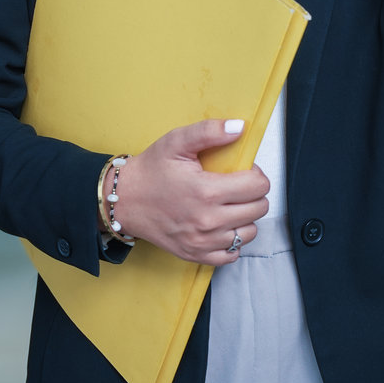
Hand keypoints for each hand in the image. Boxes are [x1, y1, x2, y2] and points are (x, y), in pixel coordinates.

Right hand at [110, 118, 269, 265]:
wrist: (124, 200)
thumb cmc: (152, 170)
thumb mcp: (177, 141)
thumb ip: (209, 131)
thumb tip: (239, 127)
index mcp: (206, 191)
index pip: (258, 186)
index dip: (256, 174)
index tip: (243, 170)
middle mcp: (208, 221)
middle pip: (258, 209)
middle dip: (253, 194)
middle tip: (237, 185)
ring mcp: (202, 242)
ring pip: (249, 232)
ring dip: (246, 218)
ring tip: (230, 205)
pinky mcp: (196, 255)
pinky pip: (232, 255)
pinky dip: (233, 241)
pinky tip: (222, 225)